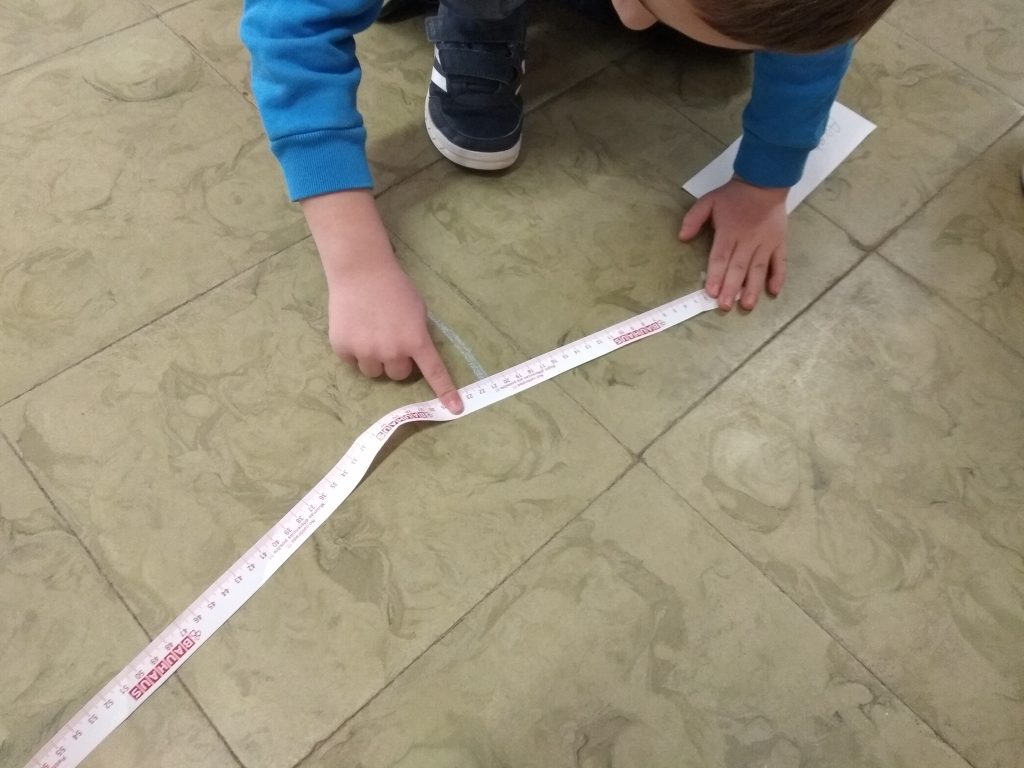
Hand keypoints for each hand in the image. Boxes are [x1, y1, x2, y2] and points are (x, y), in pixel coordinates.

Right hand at [302, 190, 462, 413]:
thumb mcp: (417, 311)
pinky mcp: (343, 349)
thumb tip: (414, 357)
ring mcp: (366, 352)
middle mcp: (392, 351)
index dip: (445, 391)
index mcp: (415, 340)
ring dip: (376, 360)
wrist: (360, 271)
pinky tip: (355, 328)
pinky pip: (353, 361)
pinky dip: (355, 350)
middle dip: (397, 362)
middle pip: (398, 375)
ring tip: (370, 333)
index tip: (455, 409)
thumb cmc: (394, 288)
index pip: (433, 372)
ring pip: (375, 372)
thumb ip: (417, 336)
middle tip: (391, 340)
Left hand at [679, 177, 788, 310]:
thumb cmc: (733, 196)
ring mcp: (765, 243)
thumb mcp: (708, 201)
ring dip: (753, 288)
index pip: (720, 257)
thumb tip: (681, 237)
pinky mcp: (779, 243)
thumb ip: (694, 219)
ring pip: (758, 269)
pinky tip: (774, 291)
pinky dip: (778, 276)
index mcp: (729, 232)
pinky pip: (780, 262)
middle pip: (738, 267)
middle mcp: (747, 240)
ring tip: (747, 305)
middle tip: (724, 306)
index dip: (715, 275)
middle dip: (731, 288)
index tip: (711, 292)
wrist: (764, 182)